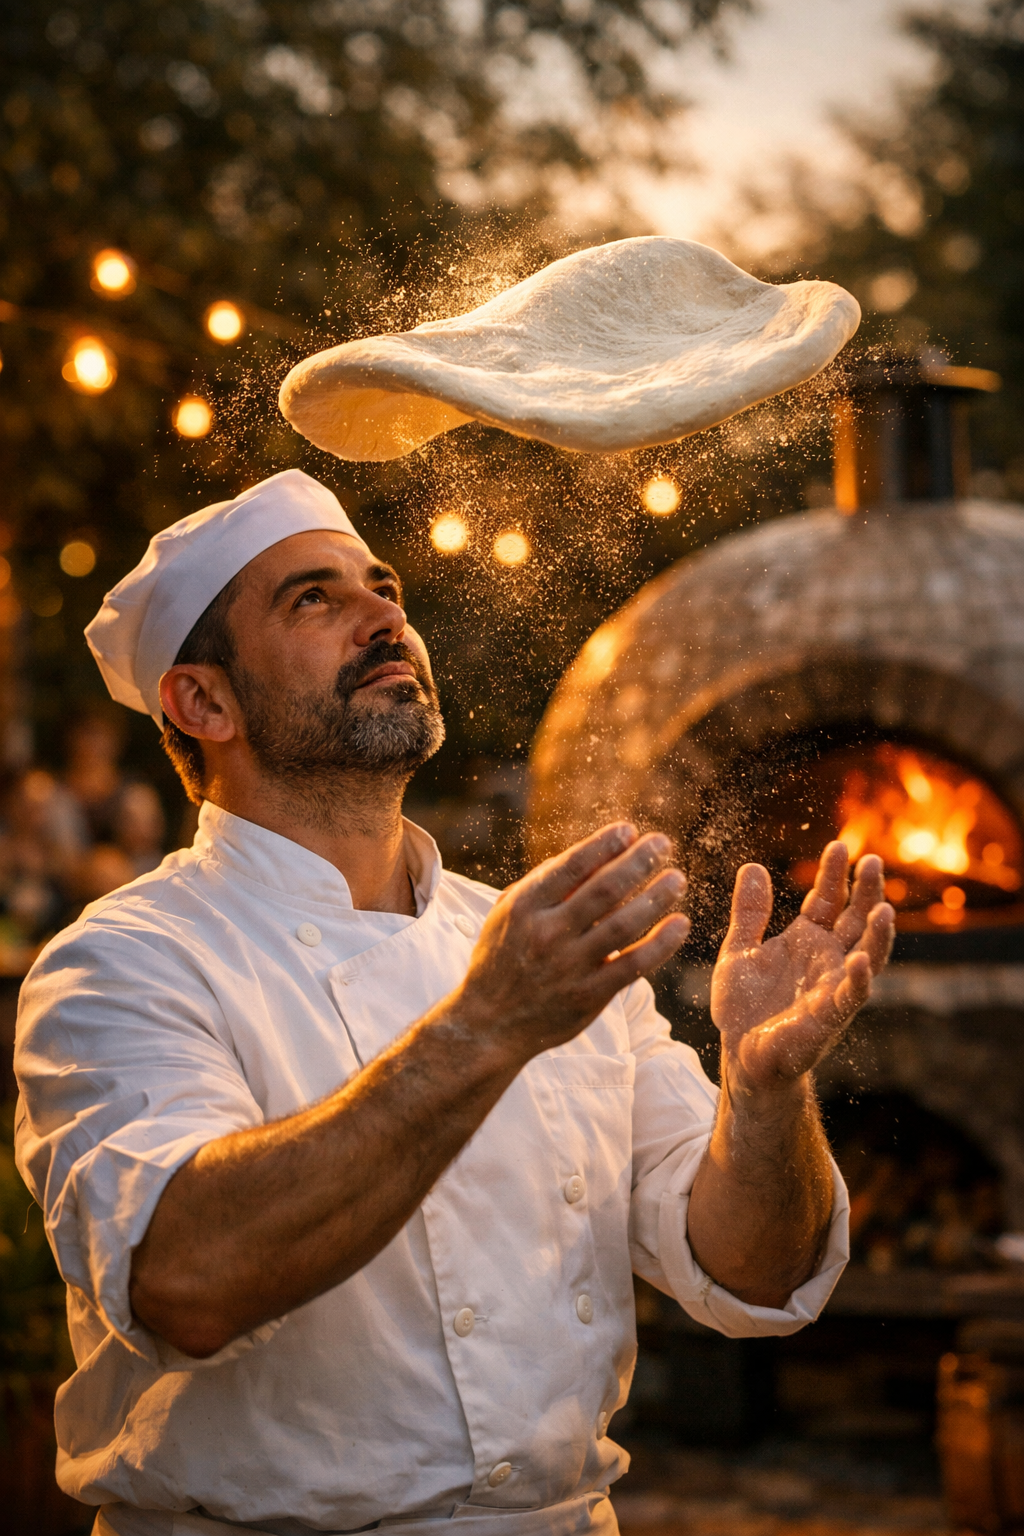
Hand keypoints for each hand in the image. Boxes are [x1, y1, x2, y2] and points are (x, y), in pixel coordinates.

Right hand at [457, 822, 688, 1059]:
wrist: (489, 1022)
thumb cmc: (503, 957)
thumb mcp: (510, 912)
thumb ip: (546, 882)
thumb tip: (593, 852)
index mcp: (526, 906)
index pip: (571, 865)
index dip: (604, 844)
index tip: (629, 830)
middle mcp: (547, 933)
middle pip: (604, 890)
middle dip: (638, 861)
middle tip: (663, 844)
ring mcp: (569, 966)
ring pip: (623, 925)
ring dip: (655, 898)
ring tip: (677, 879)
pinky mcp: (588, 996)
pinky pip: (633, 965)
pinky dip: (660, 944)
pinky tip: (679, 924)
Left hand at [710, 842, 893, 1092]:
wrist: (740, 1054)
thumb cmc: (744, 1007)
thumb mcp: (739, 950)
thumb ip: (748, 912)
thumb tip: (753, 866)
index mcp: (807, 941)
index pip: (828, 901)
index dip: (835, 875)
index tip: (841, 846)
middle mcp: (828, 960)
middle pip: (855, 920)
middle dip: (866, 892)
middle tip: (873, 861)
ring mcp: (833, 987)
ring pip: (867, 956)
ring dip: (878, 934)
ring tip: (884, 908)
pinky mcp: (828, 1017)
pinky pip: (849, 997)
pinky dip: (858, 980)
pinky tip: (860, 961)